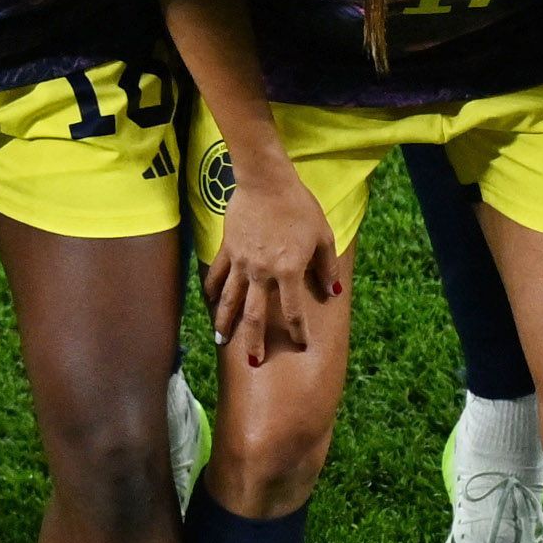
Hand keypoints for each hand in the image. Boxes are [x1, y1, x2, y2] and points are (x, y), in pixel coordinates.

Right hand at [205, 162, 342, 362]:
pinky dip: (212, 290)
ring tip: (220, 340)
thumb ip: (327, 267)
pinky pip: (217, 274)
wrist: (266, 182)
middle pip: (255, 315)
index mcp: (289, 271)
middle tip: (253, 361)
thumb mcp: (323, 235)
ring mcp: (241, 262)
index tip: (300, 344)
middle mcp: (262, 273)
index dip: (298, 330)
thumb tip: (332, 292)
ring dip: (225, 322)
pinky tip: (209, 302)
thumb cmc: (299, 206)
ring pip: (230, 300)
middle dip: (254, 341)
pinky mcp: (227, 249)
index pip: (293, 311)